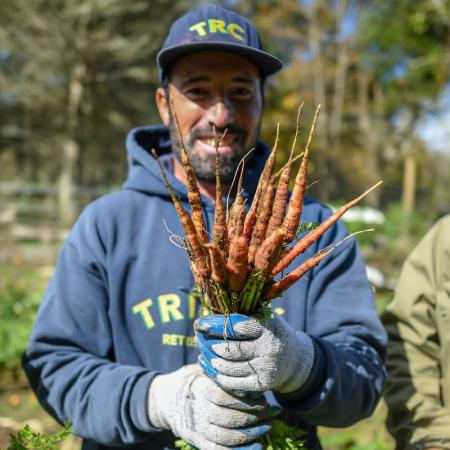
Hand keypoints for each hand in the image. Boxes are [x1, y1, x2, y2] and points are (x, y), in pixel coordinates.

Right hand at [148, 364, 274, 448]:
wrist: (167, 398)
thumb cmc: (194, 380)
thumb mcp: (204, 369)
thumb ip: (222, 371)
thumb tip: (247, 367)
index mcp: (201, 389)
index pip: (227, 397)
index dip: (248, 399)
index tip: (263, 397)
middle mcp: (199, 409)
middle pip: (230, 418)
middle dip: (255, 417)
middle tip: (272, 412)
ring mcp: (197, 428)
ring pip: (226, 436)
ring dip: (251, 434)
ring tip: (268, 426)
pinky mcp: (197, 440)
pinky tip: (257, 446)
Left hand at [194, 314, 314, 393]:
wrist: (294, 359)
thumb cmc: (271, 331)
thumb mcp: (264, 315)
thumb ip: (244, 311)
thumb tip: (213, 304)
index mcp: (267, 327)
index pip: (236, 326)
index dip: (215, 325)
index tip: (199, 323)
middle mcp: (268, 348)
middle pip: (229, 348)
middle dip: (208, 343)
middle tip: (197, 338)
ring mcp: (265, 368)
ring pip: (227, 366)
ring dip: (209, 358)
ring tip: (201, 350)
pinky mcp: (261, 385)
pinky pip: (231, 382)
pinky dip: (215, 373)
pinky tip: (207, 364)